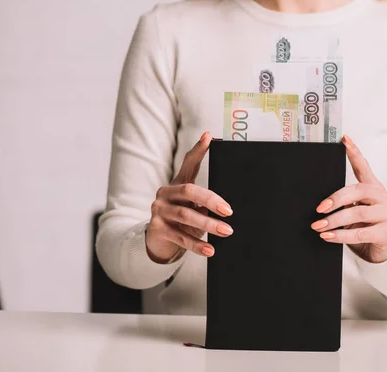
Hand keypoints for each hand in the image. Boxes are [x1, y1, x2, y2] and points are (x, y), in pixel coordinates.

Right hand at [145, 132, 232, 262]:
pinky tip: (210, 249)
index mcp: (177, 184)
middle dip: (211, 200)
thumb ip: (205, 202)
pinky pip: (180, 237)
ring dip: (209, 224)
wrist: (158, 242)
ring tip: (227, 231)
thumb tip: (228, 207)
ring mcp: (159, 210)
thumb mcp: (193, 208)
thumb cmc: (182, 221)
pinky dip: (197, 244)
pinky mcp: (157, 229)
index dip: (198, 150)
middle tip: (229, 211)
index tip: (209, 137)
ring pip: (186, 215)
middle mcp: (165, 193)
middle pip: (189, 191)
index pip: (188, 163)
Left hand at [311, 135, 386, 263]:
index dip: (355, 153)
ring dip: (334, 220)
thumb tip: (321, 203)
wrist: (380, 253)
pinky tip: (328, 236)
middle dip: (336, 199)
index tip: (345, 140)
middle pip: (359, 190)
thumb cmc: (364, 229)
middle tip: (319, 209)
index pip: (364, 168)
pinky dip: (340, 235)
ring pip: (358, 213)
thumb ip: (346, 203)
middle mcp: (385, 198)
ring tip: (318, 226)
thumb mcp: (354, 213)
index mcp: (375, 189)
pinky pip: (360, 233)